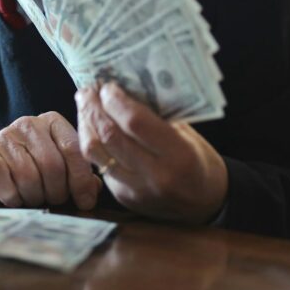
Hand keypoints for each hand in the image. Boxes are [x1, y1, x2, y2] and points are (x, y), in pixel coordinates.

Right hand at [0, 112, 101, 209]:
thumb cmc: (33, 164)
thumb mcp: (59, 162)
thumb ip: (79, 173)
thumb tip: (93, 189)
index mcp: (53, 122)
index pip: (73, 149)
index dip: (81, 179)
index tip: (85, 201)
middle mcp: (29, 124)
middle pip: (52, 165)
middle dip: (57, 192)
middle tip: (54, 200)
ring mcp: (6, 136)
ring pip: (28, 176)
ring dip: (34, 197)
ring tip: (34, 198)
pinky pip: (4, 181)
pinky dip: (12, 197)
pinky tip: (15, 197)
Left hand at [75, 83, 226, 223]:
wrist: (204, 204)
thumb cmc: (198, 160)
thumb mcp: (187, 134)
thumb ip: (157, 115)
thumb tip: (124, 87)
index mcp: (178, 155)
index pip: (135, 122)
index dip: (116, 100)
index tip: (108, 85)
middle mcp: (155, 176)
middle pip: (110, 136)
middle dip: (94, 108)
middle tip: (88, 90)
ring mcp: (136, 189)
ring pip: (95, 153)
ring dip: (85, 124)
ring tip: (85, 105)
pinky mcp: (123, 197)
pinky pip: (99, 165)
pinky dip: (92, 142)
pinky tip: (92, 127)